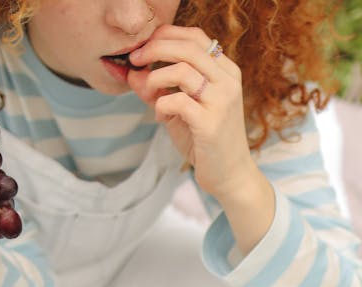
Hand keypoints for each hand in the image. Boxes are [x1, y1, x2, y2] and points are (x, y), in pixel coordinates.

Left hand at [127, 24, 254, 204]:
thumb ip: (159, 91)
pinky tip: (160, 117)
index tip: (144, 46)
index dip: (167, 35)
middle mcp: (227, 81)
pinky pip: (177, 101)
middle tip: (136, 60)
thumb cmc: (205, 142)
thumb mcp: (180, 112)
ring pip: (181, 70)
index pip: (196, 37)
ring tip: (149, 94)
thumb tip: (132, 73)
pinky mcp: (211, 123)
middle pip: (187, 48)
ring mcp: (221, 101)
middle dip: (155, 49)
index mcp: (225, 72)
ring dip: (155, 79)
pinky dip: (161, 106)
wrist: (229, 176)